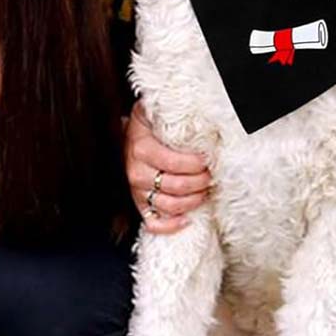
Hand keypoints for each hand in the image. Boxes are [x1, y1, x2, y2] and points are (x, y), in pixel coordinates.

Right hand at [124, 100, 211, 234]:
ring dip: (193, 201)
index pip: (174, 164)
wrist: (124, 136)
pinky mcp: (139, 204)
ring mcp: (137, 191)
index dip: (195, 165)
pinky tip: (187, 219)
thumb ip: (167, 110)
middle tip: (211, 175)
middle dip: (199, 182)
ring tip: (205, 190)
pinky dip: (170, 226)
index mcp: (141, 149)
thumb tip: (197, 109)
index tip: (208, 160)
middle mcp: (136, 173)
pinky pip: (152, 223)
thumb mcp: (151, 111)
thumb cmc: (146, 124)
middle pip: (175, 186)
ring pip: (169, 206)